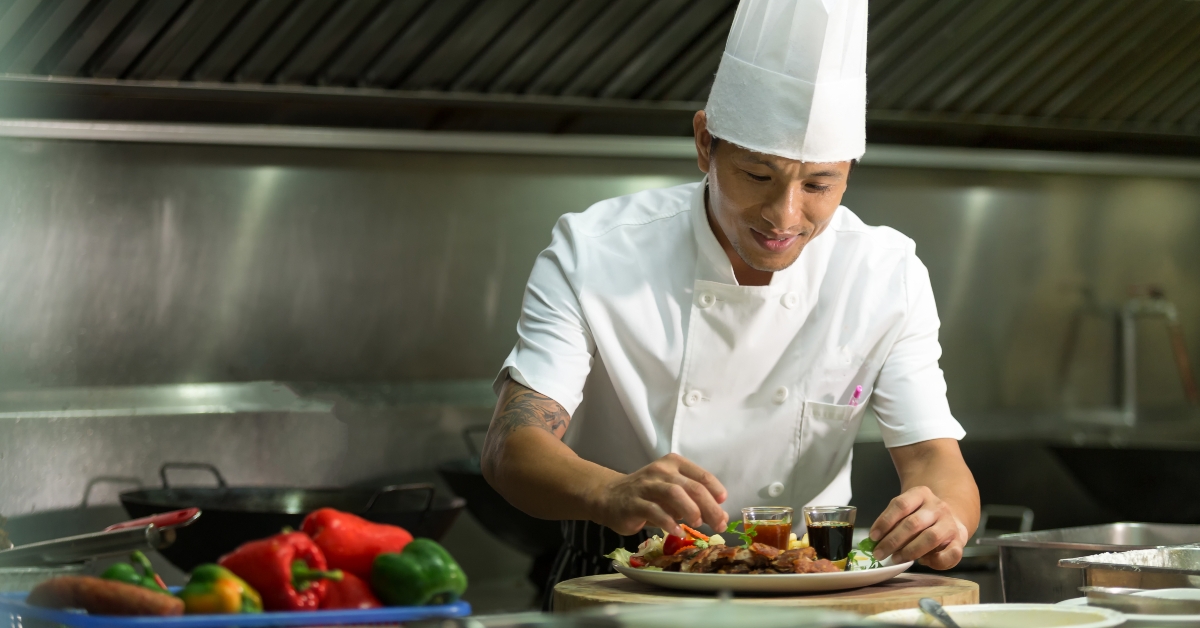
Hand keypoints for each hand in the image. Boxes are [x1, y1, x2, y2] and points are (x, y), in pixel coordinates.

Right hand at [588, 453, 727, 536]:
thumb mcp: (672, 493)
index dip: (715, 490)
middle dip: (709, 507)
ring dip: (690, 509)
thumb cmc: (647, 495)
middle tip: (719, 524)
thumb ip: (694, 502)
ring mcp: (646, 486)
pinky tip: (677, 531)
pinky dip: (668, 521)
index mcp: (674, 464)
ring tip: (697, 523)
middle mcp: (661, 471)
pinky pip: (654, 510)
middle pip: (692, 487)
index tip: (723, 503)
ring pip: (674, 493)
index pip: (701, 475)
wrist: (609, 496)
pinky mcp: (634, 503)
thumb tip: (721, 517)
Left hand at [869, 486, 968, 568]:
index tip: (873, 537)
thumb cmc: (921, 518)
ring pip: (930, 537)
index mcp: (921, 494)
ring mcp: (950, 524)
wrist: (950, 521)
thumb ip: (893, 522)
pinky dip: (936, 561)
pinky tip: (923, 562)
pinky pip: (951, 553)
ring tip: (896, 559)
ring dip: (910, 551)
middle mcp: (937, 507)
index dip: (885, 521)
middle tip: (879, 553)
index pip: (900, 505)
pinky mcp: (960, 541)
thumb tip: (875, 541)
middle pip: (913, 523)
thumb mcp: (907, 511)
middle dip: (893, 541)